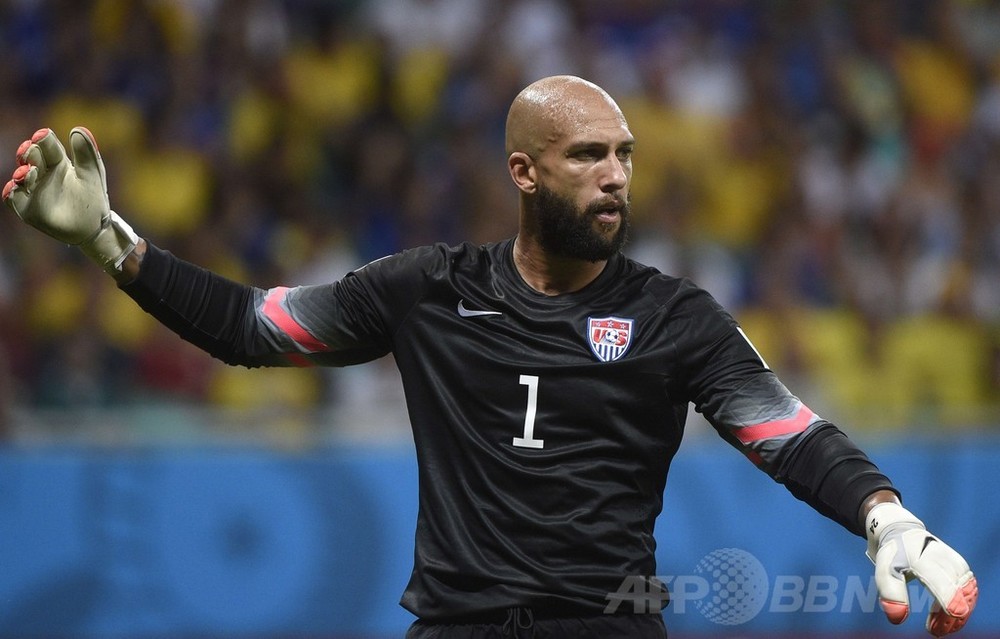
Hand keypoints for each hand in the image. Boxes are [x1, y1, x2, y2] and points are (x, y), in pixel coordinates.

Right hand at [3, 127, 137, 273]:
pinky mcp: (27, 207)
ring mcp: (32, 189)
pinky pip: (12, 197)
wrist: (93, 227)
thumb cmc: (93, 198)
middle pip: (30, 156)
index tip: (41, 135)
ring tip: (28, 172)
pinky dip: (10, 192)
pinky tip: (14, 188)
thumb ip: (86, 153)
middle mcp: (42, 173)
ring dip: (21, 172)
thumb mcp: (92, 174)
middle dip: (29, 152)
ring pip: (20, 175)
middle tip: (31, 151)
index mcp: (58, 162)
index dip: (42, 138)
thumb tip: (78, 129)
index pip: (46, 145)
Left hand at [866, 502, 977, 635]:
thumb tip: (898, 619)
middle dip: (950, 614)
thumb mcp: (885, 572)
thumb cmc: (892, 556)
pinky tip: (950, 618)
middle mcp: (941, 557)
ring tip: (941, 628)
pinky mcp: (960, 566)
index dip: (948, 596)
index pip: (938, 578)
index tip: (954, 612)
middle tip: (935, 631)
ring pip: (966, 590)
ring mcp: (953, 560)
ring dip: (958, 613)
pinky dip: (962, 605)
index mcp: (920, 556)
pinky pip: (968, 589)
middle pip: (956, 588)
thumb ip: (891, 594)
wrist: (902, 532)